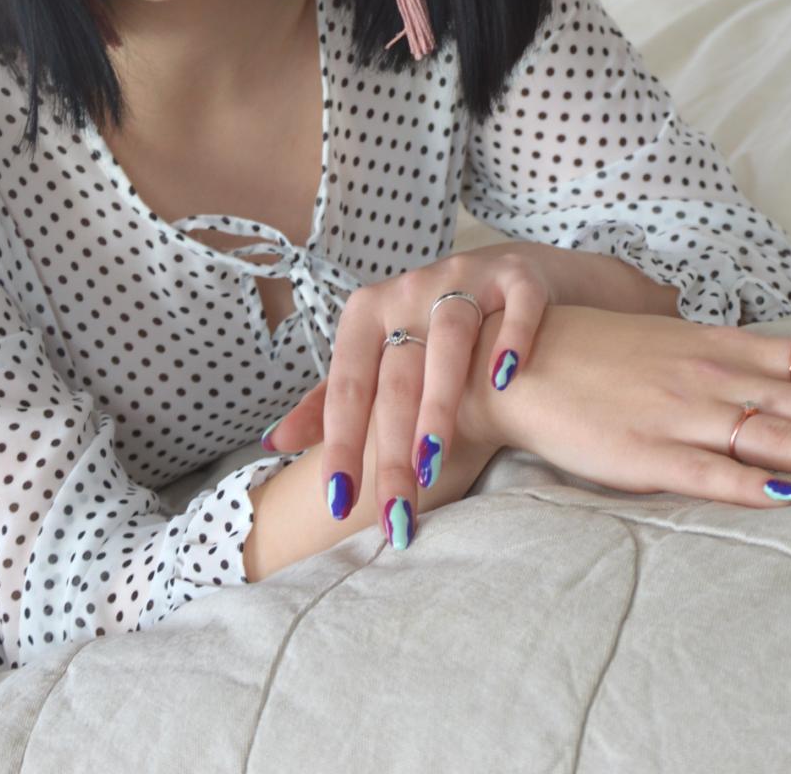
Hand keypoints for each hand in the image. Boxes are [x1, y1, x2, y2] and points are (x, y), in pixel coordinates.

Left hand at [264, 245, 562, 546]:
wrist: (505, 274)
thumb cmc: (429, 329)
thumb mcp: (376, 355)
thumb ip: (331, 399)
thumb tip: (273, 443)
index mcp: (367, 313)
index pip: (348, 386)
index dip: (340, 444)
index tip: (338, 502)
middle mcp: (410, 291)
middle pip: (397, 379)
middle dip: (392, 453)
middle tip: (396, 515)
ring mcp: (465, 279)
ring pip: (449, 342)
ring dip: (439, 406)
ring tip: (433, 468)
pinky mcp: (517, 276)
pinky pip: (517, 306)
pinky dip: (510, 339)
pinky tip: (504, 380)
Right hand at [473, 304, 790, 504]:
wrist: (518, 365)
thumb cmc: (604, 357)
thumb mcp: (681, 346)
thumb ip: (742, 364)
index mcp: (731, 348)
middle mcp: (719, 377)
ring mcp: (685, 416)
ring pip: (783, 435)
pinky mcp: (647, 456)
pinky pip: (709, 473)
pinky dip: (754, 483)